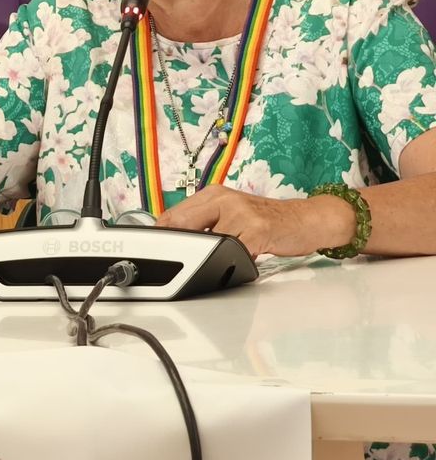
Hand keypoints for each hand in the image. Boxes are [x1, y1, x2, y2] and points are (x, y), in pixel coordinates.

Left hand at [155, 185, 353, 256]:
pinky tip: (237, 263)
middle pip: (181, 224)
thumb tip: (172, 243)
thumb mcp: (230, 214)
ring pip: (206, 241)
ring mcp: (240, 212)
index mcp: (212, 194)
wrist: (306, 218)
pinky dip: (231, 263)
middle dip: (175, 248)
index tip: (153, 252)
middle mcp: (223, 199)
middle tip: (175, 265)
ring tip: (212, 264)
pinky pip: (233, 251)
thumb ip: (204, 223)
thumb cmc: (266, 221)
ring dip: (206, 258)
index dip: (160, 237)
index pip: (172, 215)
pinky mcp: (257, 229)